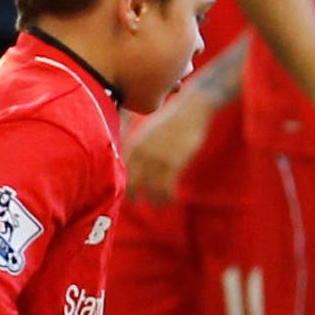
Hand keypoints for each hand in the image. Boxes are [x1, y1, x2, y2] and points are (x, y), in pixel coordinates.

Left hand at [126, 89, 213, 204]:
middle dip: (133, 196)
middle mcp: (143, 152)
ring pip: (151, 187)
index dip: (123, 183)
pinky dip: (168, 196)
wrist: (191, 109)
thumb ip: (140, 146)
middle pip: (133, 182)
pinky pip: (167, 186)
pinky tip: (171, 200)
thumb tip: (135, 162)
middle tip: (137, 203)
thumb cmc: (172, 120)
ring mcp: (159, 158)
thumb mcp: (150, 130)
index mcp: (135, 144)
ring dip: (155, 199)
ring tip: (158, 205)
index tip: (126, 192)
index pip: (123, 170)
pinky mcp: (174, 162)